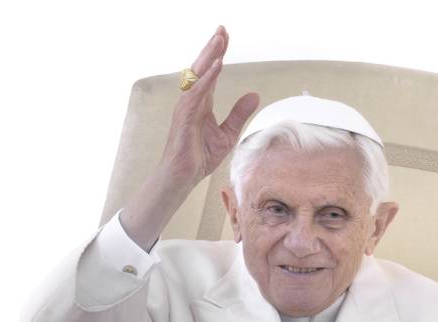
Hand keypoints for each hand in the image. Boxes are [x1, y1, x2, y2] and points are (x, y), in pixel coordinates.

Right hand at [159, 25, 259, 189]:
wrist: (183, 176)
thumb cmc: (199, 157)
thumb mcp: (228, 134)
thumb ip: (239, 114)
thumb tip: (255, 95)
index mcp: (201, 103)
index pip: (211, 73)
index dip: (218, 54)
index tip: (226, 37)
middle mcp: (192, 100)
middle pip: (202, 68)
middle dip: (213, 48)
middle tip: (222, 29)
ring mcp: (186, 107)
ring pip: (197, 76)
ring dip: (209, 57)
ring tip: (220, 39)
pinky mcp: (184, 116)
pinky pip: (196, 93)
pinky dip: (207, 79)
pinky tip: (217, 66)